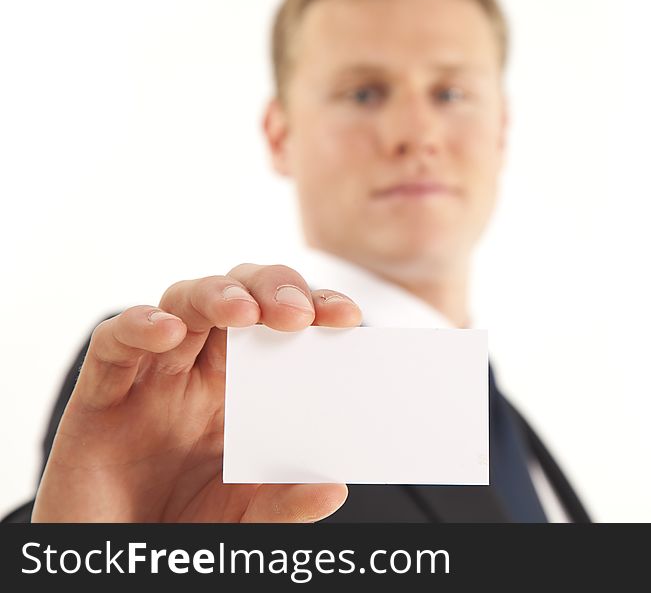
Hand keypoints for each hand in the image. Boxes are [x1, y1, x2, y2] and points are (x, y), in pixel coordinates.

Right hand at [32, 263, 360, 521]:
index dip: (316, 308)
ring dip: (214, 294)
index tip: (349, 318)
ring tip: (244, 311)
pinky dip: (138, 326)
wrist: (118, 567)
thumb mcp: (246, 521)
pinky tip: (167, 332)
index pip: (284, 326)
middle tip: (297, 314)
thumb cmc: (184, 530)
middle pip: (238, 295)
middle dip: (271, 288)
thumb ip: (285, 503)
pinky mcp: (100, 395)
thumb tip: (333, 490)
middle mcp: (201, 373)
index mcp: (245, 389)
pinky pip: (113, 343)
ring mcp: (151, 377)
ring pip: (181, 303)